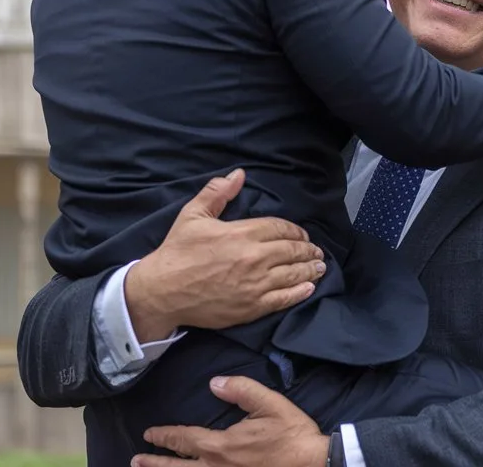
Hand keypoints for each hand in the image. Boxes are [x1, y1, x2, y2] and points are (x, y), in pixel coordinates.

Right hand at [124, 169, 326, 341]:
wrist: (162, 291)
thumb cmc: (178, 251)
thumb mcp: (193, 214)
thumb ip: (218, 192)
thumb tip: (239, 174)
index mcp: (242, 233)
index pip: (280, 228)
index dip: (295, 231)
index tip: (302, 234)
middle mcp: (254, 258)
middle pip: (291, 251)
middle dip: (307, 250)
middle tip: (317, 251)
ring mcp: (255, 285)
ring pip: (292, 275)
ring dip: (309, 270)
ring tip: (319, 267)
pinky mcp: (251, 308)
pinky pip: (283, 300)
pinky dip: (299, 293)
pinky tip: (308, 289)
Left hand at [132, 376, 328, 466]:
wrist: (311, 464)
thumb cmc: (290, 434)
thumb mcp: (269, 403)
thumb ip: (240, 390)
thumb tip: (214, 383)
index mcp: (223, 446)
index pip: (186, 440)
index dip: (166, 436)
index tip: (150, 434)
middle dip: (156, 462)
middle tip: (137, 459)